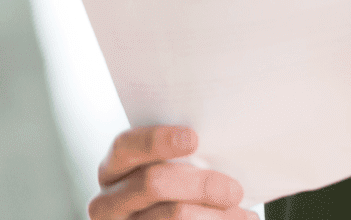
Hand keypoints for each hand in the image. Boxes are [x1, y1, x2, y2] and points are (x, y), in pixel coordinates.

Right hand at [89, 125, 255, 219]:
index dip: (156, 140)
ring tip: (242, 213)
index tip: (193, 139)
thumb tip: (223, 141)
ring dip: (216, 215)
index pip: (125, 146)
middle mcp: (108, 201)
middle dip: (201, 184)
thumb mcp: (174, 172)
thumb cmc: (180, 193)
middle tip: (234, 190)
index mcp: (113, 169)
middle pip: (153, 183)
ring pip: (174, 215)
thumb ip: (185, 157)